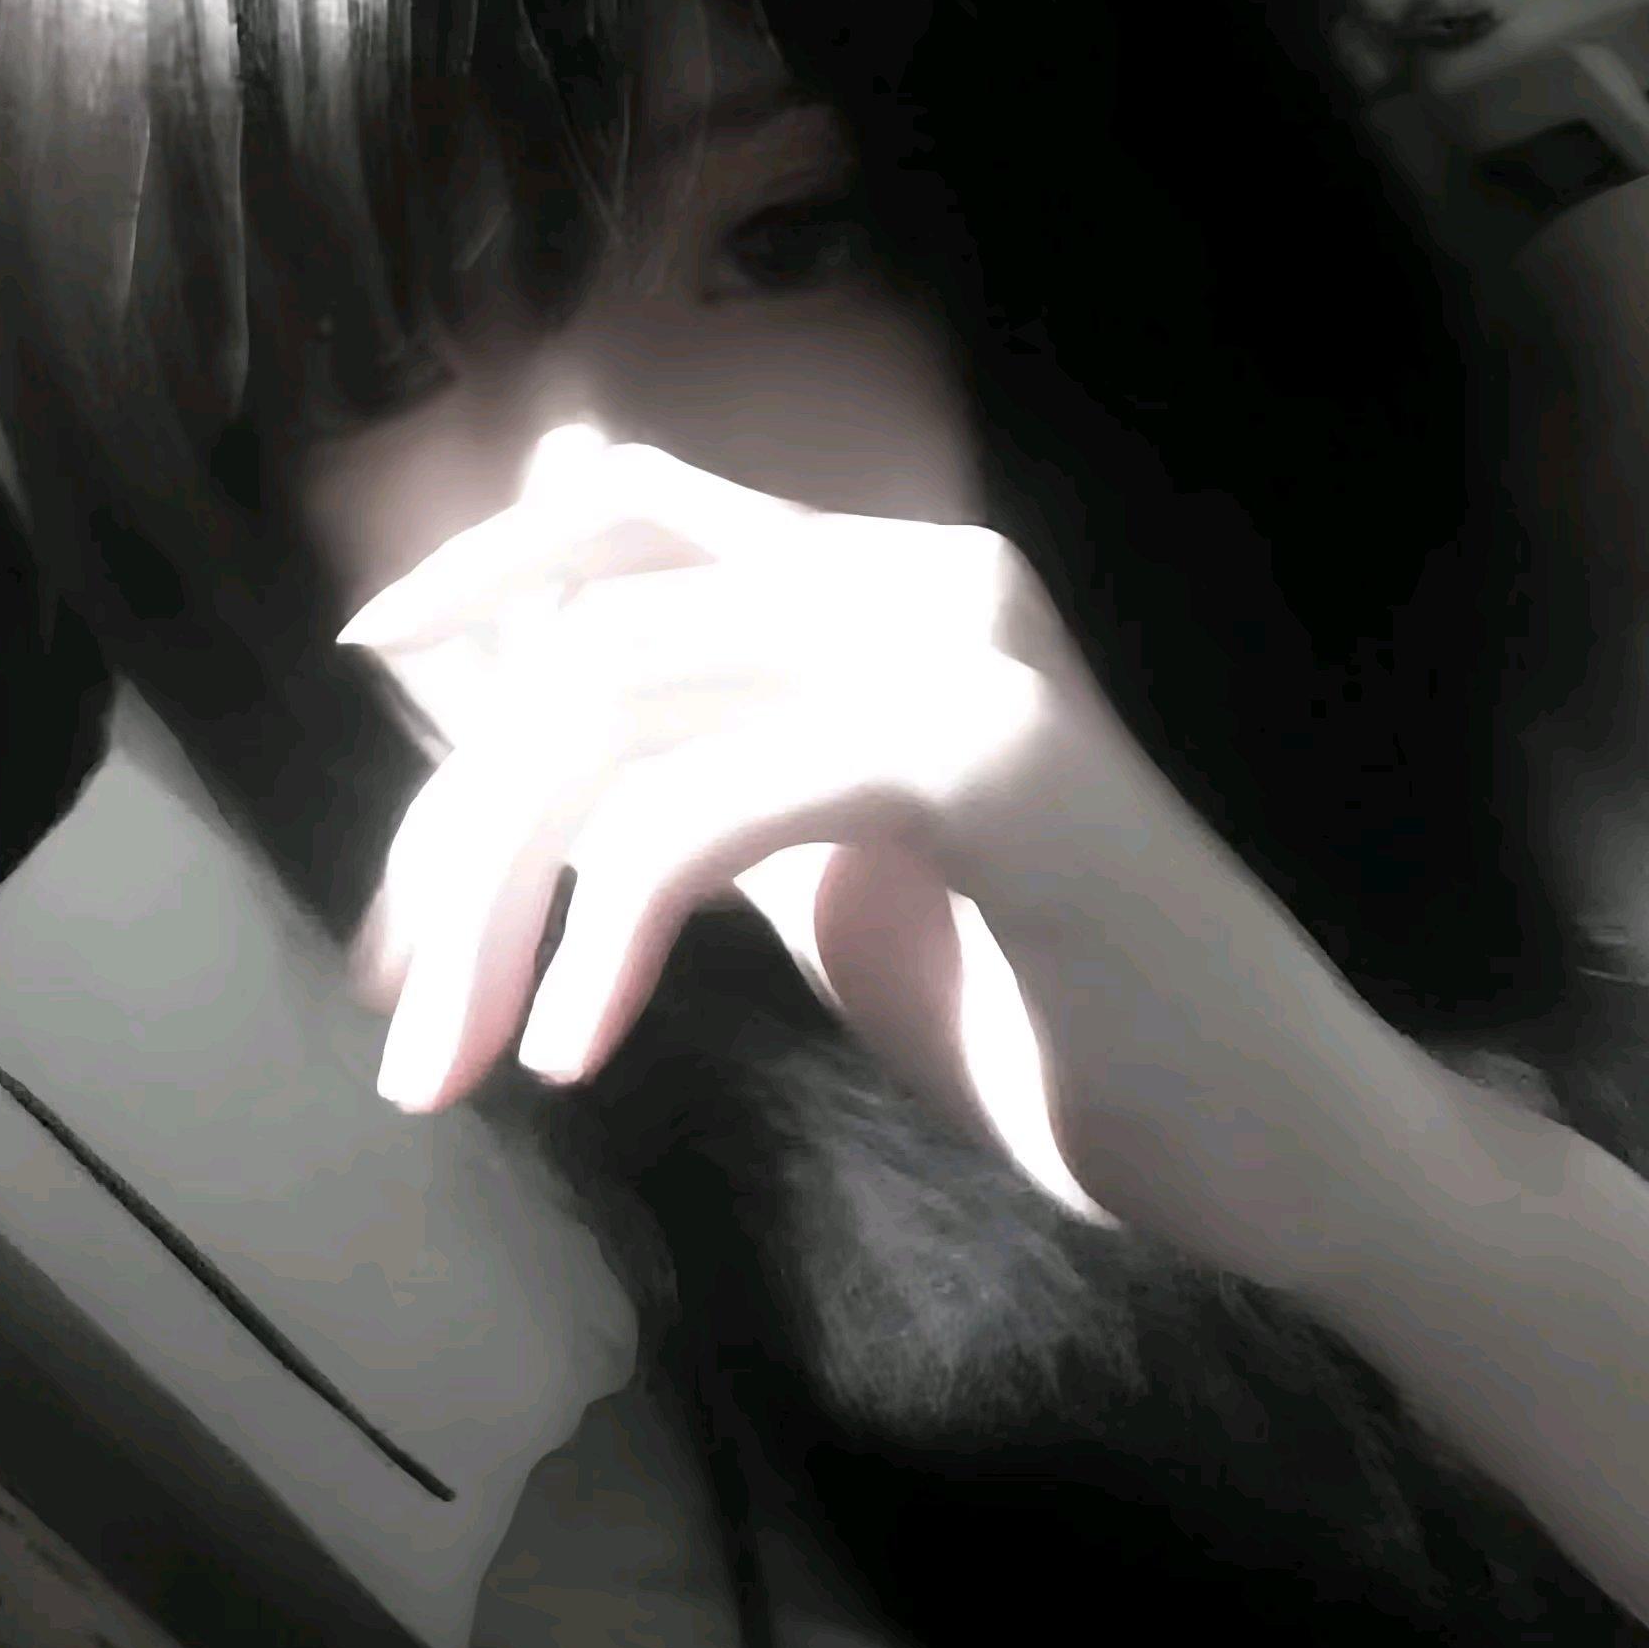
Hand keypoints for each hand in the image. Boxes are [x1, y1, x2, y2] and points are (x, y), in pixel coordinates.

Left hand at [339, 426, 1126, 1221]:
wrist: (1272, 1133)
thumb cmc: (1050, 1016)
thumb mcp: (823, 877)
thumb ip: (701, 770)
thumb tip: (520, 692)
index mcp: (892, 593)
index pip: (640, 514)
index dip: (489, 567)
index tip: (376, 655)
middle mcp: (928, 583)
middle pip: (595, 637)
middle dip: (459, 826)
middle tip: (398, 1009)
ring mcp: (970, 659)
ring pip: (625, 702)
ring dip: (499, 891)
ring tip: (454, 1061)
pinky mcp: (995, 765)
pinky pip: (714, 804)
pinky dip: (612, 925)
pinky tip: (581, 1050)